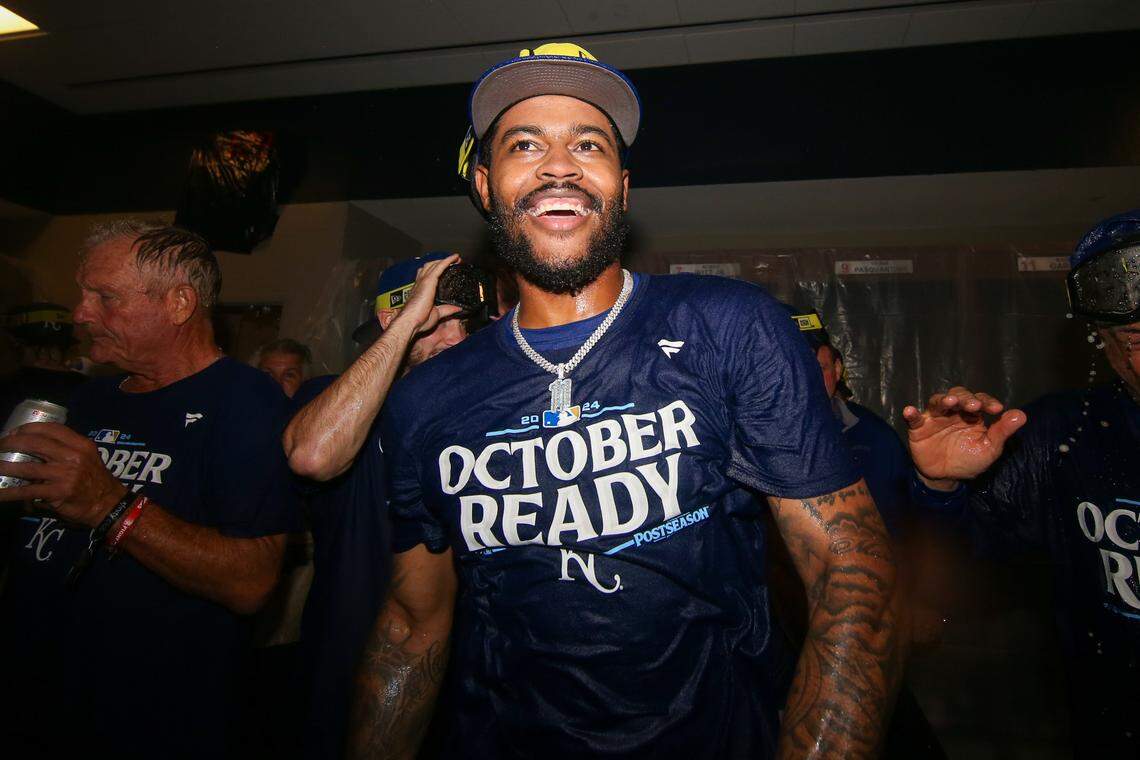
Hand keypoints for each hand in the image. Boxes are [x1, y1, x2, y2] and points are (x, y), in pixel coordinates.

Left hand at [0, 422, 125, 526]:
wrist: (109, 504)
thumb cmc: (96, 480)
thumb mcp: (87, 458)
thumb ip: (65, 451)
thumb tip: (36, 448)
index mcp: (81, 444)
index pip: (51, 428)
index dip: (28, 428)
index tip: (14, 431)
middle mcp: (73, 456)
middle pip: (35, 443)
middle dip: (11, 442)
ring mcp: (65, 474)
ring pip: (26, 467)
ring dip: (4, 466)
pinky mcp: (57, 493)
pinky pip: (27, 491)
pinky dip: (8, 493)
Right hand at [394, 255, 463, 335]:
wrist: (410, 322)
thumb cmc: (418, 320)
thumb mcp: (436, 314)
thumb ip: (446, 310)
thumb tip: (457, 309)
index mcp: (421, 290)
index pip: (427, 275)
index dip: (436, 269)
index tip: (447, 268)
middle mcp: (420, 283)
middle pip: (430, 266)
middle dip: (441, 262)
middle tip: (454, 261)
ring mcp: (423, 281)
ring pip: (433, 264)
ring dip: (445, 260)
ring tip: (456, 259)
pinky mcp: (428, 281)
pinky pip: (439, 267)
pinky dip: (447, 260)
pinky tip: (455, 257)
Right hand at [902, 387, 1026, 484]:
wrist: (946, 477)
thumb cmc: (969, 460)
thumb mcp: (989, 449)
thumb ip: (1002, 432)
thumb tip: (1021, 415)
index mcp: (972, 415)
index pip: (979, 400)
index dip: (987, 401)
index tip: (996, 409)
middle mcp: (954, 412)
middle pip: (958, 395)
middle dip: (965, 398)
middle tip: (973, 406)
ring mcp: (935, 418)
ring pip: (937, 402)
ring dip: (943, 400)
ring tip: (949, 402)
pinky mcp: (919, 428)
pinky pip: (914, 418)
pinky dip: (911, 414)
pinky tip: (910, 410)